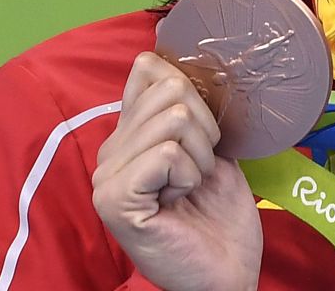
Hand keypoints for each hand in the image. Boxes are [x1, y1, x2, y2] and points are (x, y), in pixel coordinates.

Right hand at [92, 52, 261, 290]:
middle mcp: (110, 152)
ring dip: (200, 157)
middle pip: (169, 88)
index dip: (190, 92)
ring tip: (189, 189)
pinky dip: (189, 176)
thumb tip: (183, 64)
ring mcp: (108, 176)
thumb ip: (191, 112)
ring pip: (174, 119)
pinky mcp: (116, 200)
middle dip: (204, 129)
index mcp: (129, 136)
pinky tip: (179, 201)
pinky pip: (168, 154)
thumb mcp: (210, 150)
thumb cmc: (220, 219)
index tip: (201, 135)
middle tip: (199, 170)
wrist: (227, 275)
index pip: (148, 69)